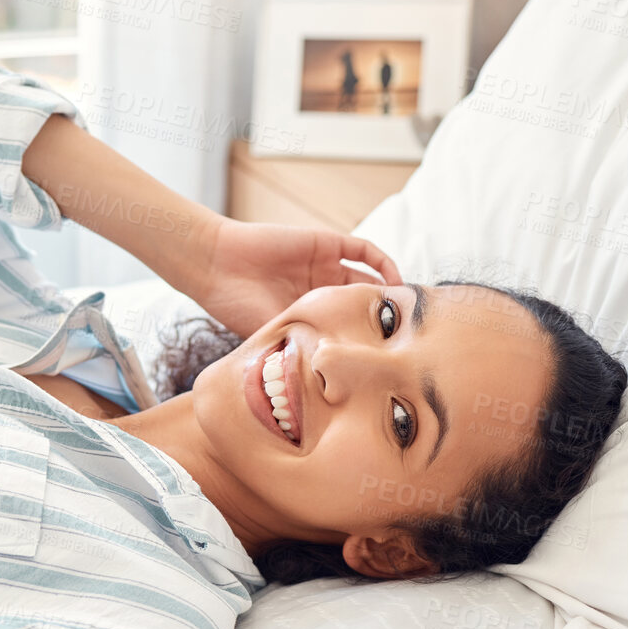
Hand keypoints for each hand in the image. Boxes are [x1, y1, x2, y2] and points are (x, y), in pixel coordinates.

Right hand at [192, 218, 401, 338]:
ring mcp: (325, 266)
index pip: (349, 327)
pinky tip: (393, 281)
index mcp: (309, 315)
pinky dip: (383, 262)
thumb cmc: (239, 306)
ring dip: (389, 290)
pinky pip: (364, 250)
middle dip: (386, 317)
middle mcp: (320, 290)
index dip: (370, 339)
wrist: (219, 266)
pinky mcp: (326, 244)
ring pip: (369, 277)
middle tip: (409, 334)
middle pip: (363, 302)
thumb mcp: (279, 338)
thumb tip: (341, 384)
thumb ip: (309, 350)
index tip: (389, 357)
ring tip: (406, 309)